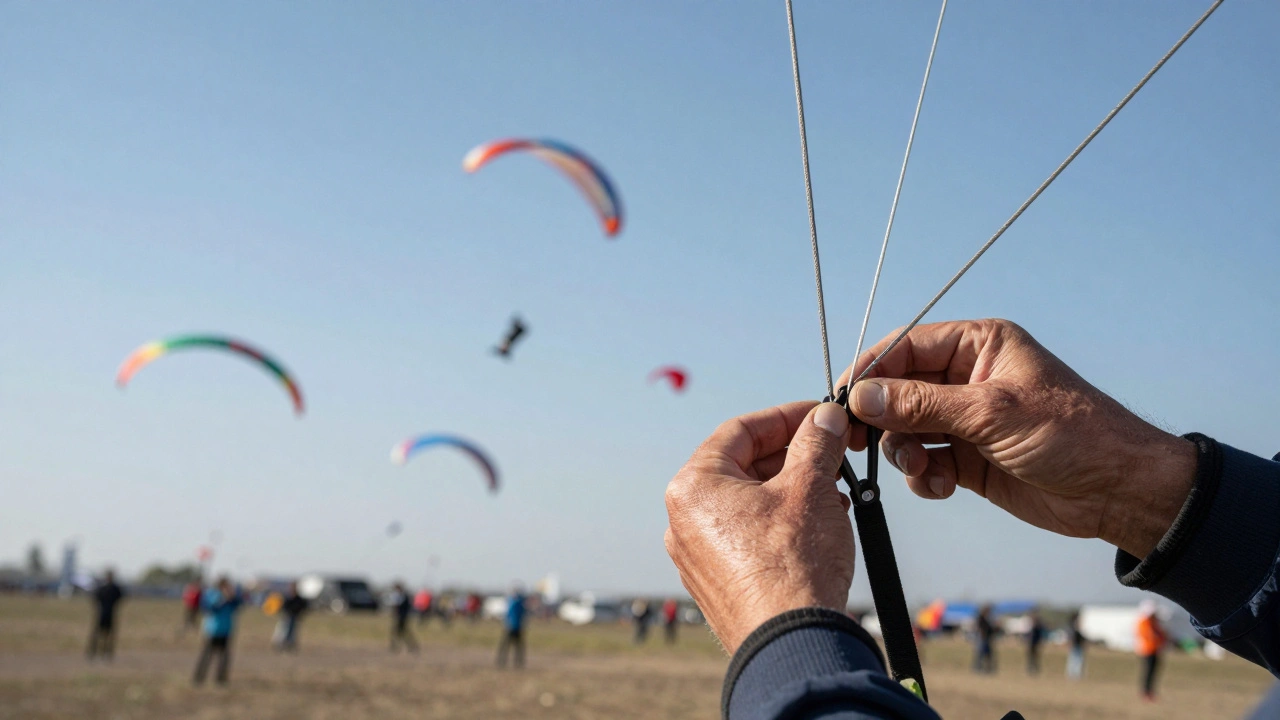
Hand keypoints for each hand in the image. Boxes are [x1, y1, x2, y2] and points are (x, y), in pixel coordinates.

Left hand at [664, 401, 863, 653]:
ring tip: (836, 491)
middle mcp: (683, 519)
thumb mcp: (811, 487)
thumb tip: (826, 418)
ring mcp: (696, 555)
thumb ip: (817, 442)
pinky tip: (819, 524)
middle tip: (835, 451)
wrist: (791, 644)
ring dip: (792, 489)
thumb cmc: (793, 563)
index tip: (822, 415)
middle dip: (794, 456)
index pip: (740, 430)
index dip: (787, 417)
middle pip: (742, 465)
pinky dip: (781, 522)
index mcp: (693, 486)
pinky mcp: (716, 583)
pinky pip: (747, 536)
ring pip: (748, 502)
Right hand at [839, 319, 1194, 557]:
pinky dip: (924, 475)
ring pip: (906, 429)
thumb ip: (922, 404)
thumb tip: (864, 396)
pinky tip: (942, 486)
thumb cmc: (1072, 434)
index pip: (906, 347)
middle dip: (882, 418)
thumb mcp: (992, 412)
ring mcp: (967, 420)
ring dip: (904, 451)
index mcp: (979, 346)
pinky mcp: (968, 458)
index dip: (871, 371)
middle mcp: (968, 378)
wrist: (1117, 491)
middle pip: (899, 390)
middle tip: (860, 443)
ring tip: (924, 468)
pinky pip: (924, 461)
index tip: (843, 399)